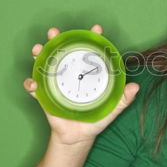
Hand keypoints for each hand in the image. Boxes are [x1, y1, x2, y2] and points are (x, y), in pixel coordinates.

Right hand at [23, 24, 139, 145]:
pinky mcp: (45, 95)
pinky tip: (33, 84)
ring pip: (45, 63)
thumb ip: (123, 99)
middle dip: (56, 38)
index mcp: (87, 73)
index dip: (92, 37)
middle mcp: (70, 73)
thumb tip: (135, 87)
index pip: (90, 50)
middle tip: (54, 32)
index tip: (97, 29)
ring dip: (39, 54)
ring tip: (38, 49)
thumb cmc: (96, 119)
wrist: (79, 138)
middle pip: (63, 51)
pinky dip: (30, 83)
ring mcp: (56, 83)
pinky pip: (34, 87)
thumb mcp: (112, 108)